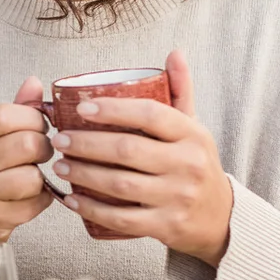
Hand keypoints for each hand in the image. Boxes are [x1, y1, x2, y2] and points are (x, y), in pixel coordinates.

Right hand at [0, 77, 54, 243]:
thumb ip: (14, 110)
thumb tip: (34, 82)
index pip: (4, 115)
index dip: (32, 117)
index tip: (38, 126)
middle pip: (26, 144)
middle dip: (44, 147)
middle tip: (40, 153)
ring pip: (33, 177)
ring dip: (41, 177)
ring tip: (31, 176)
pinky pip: (36, 203)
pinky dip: (41, 199)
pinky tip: (28, 197)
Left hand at [49, 50, 233, 264]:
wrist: (220, 218)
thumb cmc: (196, 164)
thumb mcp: (194, 128)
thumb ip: (180, 91)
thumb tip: (173, 53)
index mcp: (192, 135)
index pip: (150, 114)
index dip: (113, 109)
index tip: (81, 108)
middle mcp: (187, 165)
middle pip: (127, 150)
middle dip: (86, 144)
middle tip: (59, 139)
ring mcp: (177, 197)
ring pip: (120, 184)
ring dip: (84, 174)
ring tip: (60, 165)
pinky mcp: (166, 226)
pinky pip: (122, 218)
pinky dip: (92, 209)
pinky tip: (71, 199)